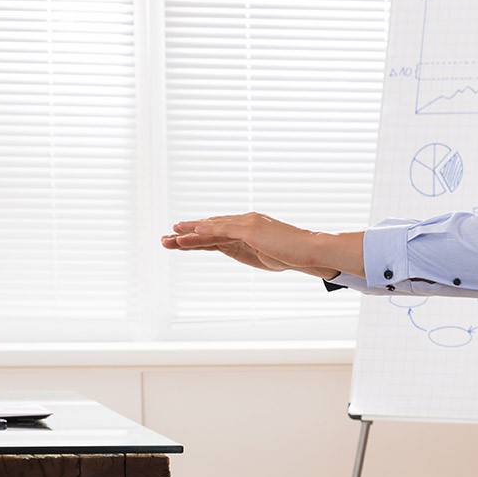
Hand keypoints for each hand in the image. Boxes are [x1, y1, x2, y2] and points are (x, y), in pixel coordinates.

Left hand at [161, 212, 355, 279]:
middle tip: (166, 237)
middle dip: (187, 234)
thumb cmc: (295, 255)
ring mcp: (247, 224)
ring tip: (169, 236)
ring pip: (212, 229)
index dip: (199, 237)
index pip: (219, 232)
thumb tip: (250, 254)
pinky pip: (222, 230)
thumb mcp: (269, 255)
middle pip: (210, 228)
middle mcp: (245, 222)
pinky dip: (205, 230)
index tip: (181, 240)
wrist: (311, 250)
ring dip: (189, 233)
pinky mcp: (249, 229)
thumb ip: (256, 252)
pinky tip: (190, 232)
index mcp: (250, 228)